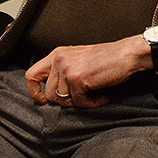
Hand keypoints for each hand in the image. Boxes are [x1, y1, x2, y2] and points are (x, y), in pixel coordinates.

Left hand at [25, 36, 150, 108]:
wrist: (127, 54)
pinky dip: (91, 103)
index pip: (31, 75)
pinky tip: (101, 97)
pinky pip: (78, 102)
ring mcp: (67, 69)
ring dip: (79, 102)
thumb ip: (62, 70)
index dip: (34, 92)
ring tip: (93, 96)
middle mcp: (59, 60)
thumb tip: (51, 94)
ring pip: (62, 100)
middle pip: (48, 93)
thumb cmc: (107, 58)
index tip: (45, 100)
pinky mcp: (77, 78)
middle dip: (64, 101)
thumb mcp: (78, 59)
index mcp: (57, 54)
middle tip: (80, 98)